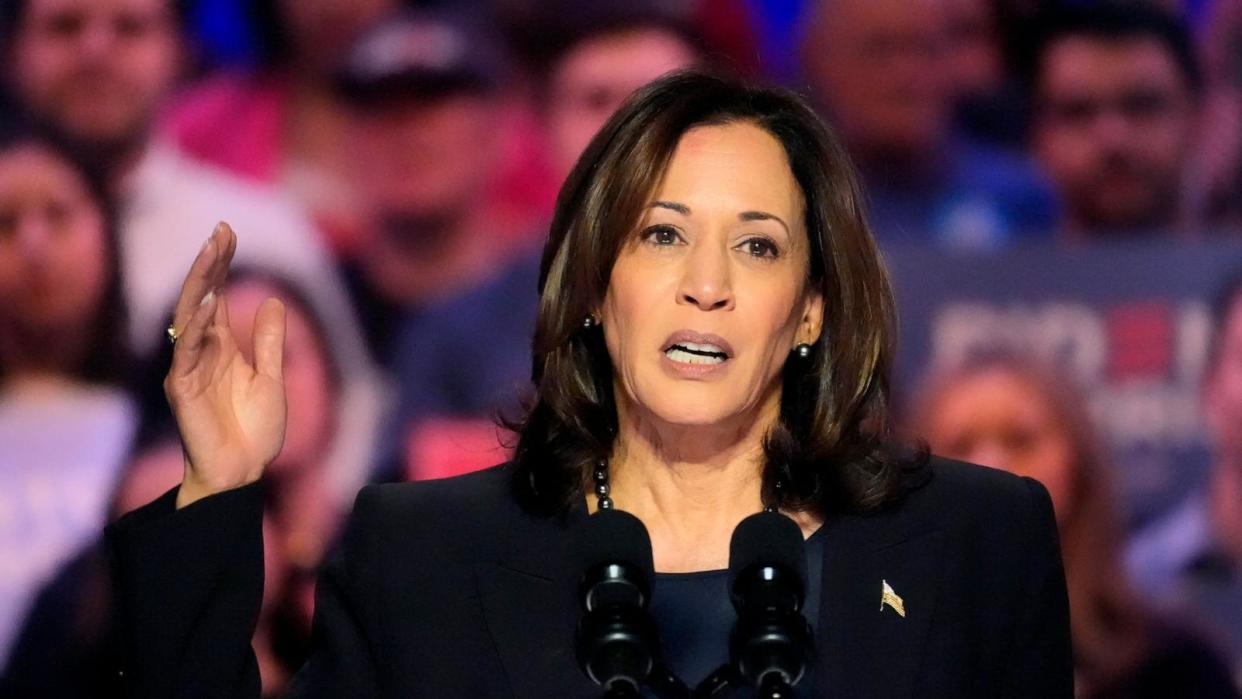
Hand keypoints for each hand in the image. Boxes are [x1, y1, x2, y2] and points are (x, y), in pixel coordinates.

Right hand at [165, 222, 286, 508]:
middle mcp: (200, 353)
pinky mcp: (181, 390)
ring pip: (188, 317)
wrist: (242, 474)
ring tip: (213, 252)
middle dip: (209, 263)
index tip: (227, 231)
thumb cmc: (253, 433)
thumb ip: (268, 343)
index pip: (216, 296)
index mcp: (221, 348)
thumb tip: (271, 301)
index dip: (220, 264)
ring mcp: (188, 369)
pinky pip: (186, 352)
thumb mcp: (271, 379)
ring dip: (202, 283)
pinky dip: (196, 326)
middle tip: (220, 231)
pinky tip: (209, 301)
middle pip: (200, 297)